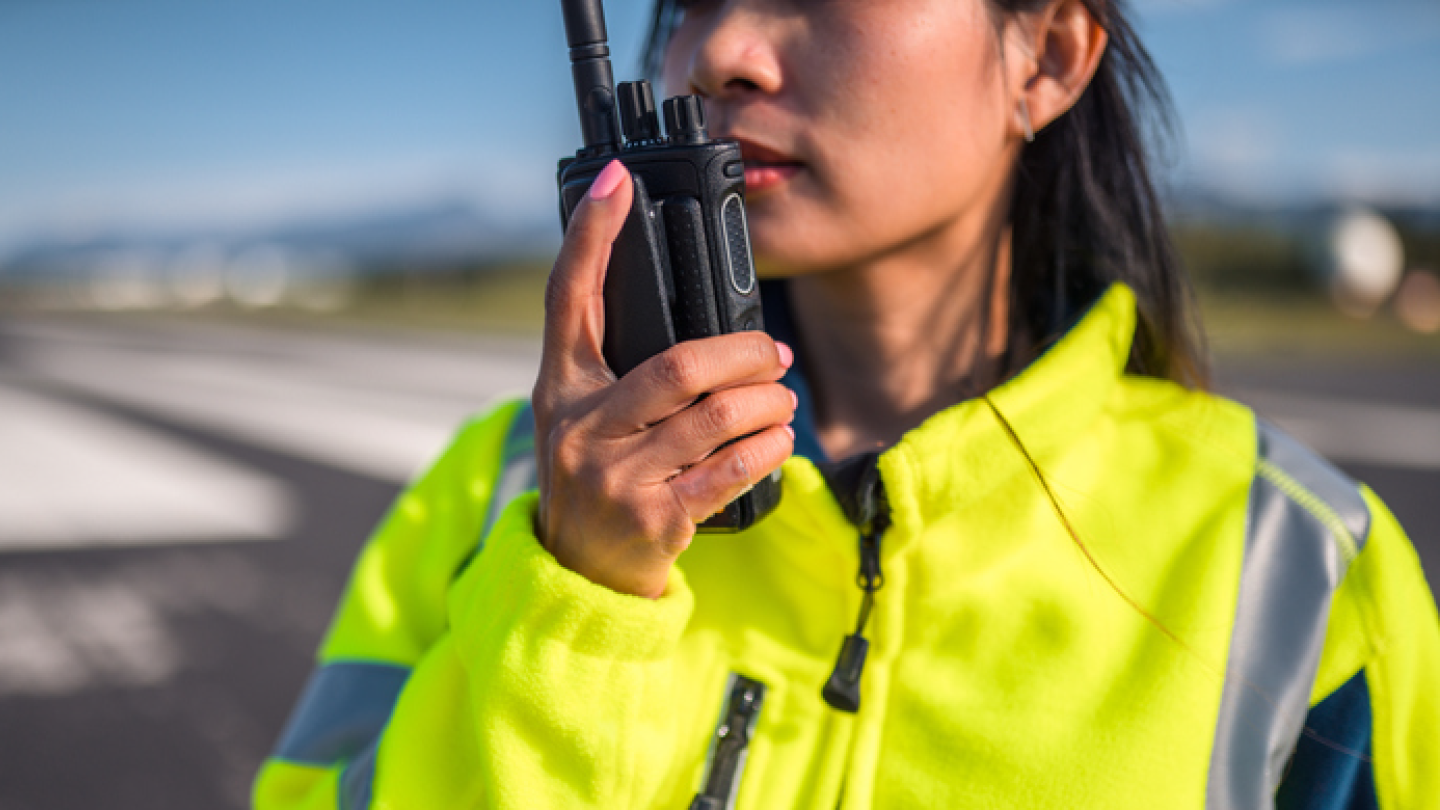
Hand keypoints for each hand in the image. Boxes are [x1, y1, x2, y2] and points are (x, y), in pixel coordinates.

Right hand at [531, 160, 795, 598]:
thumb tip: (698, 321)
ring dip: (767, 404)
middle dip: (745, 355)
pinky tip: (778, 442)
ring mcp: (615, 477)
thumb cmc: (596, 477)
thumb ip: (617, 365)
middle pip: (679, 366)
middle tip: (777, 355)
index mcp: (562, 387)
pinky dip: (769, 450)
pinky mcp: (654, 520)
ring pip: (717, 418)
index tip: (617, 178)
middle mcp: (581, 427)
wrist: (576, 573)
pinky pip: (731, 471)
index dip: (591, 234)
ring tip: (781, 401)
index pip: (569, 296)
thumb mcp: (582, 416)